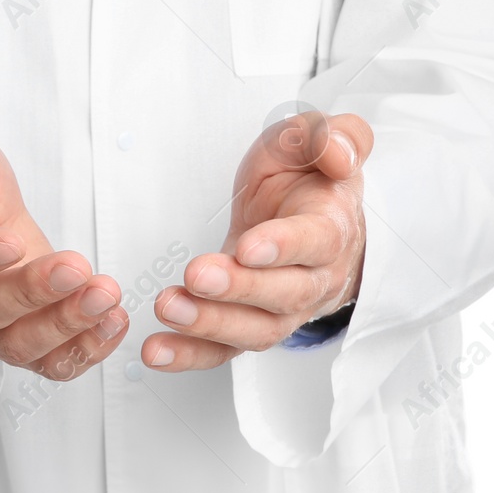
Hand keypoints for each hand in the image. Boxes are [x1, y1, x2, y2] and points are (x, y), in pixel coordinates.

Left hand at [143, 110, 371, 371]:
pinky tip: (156, 350)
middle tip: (197, 275)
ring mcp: (284, 308)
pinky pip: (225, 350)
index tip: (248, 247)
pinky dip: (190, 355)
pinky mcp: (252, 324)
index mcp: (331, 227)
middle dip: (238, 290)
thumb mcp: (316, 140)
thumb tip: (337, 155)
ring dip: (210, 324)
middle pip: (283, 294)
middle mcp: (315, 276)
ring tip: (169, 307)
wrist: (313, 215)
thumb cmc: (310, 178)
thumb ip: (333, 137)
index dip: (282, 247)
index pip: (314, 242)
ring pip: (255, 329)